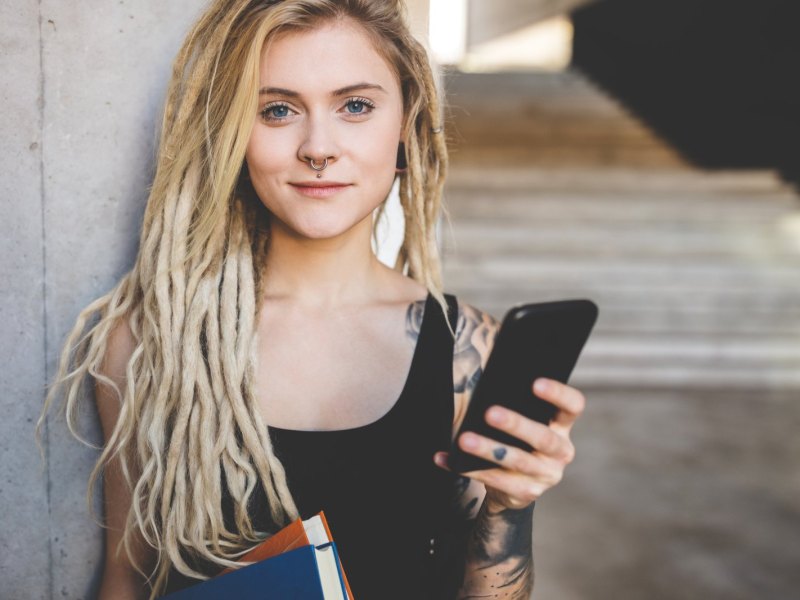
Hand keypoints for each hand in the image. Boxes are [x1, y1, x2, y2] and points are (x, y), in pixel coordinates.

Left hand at [435, 378, 584, 511]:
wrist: (515, 485)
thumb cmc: (516, 439)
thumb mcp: (525, 420)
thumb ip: (516, 401)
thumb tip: (486, 372)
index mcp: (562, 426)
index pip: (572, 407)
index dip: (558, 394)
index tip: (535, 383)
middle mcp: (560, 451)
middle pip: (543, 437)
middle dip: (516, 424)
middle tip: (489, 413)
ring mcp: (546, 475)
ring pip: (517, 460)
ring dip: (488, 449)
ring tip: (464, 439)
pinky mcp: (526, 492)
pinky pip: (495, 480)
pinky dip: (468, 469)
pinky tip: (447, 458)